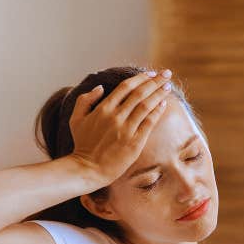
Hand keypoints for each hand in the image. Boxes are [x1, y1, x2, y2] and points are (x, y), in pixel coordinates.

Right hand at [68, 70, 172, 189]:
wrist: (88, 169)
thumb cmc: (82, 145)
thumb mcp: (76, 119)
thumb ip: (85, 100)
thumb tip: (101, 87)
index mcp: (103, 108)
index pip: (126, 87)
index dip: (140, 78)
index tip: (151, 73)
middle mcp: (116, 116)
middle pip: (139, 93)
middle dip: (155, 81)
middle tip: (166, 74)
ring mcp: (126, 130)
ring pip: (146, 106)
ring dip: (158, 94)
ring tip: (167, 86)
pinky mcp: (134, 143)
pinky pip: (148, 123)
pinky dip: (157, 112)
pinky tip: (163, 104)